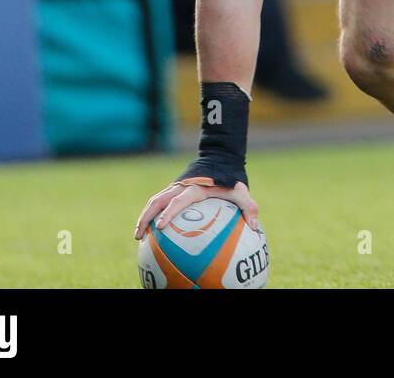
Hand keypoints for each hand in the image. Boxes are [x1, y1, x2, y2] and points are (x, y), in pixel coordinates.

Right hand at [134, 179, 259, 240]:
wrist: (220, 157)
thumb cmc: (230, 177)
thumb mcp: (241, 191)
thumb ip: (249, 207)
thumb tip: (256, 228)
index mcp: (196, 188)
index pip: (179, 201)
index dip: (169, 213)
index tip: (161, 226)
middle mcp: (181, 186)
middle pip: (158, 200)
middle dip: (146, 217)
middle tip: (139, 235)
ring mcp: (175, 186)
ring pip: (154, 200)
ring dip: (144, 216)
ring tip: (138, 235)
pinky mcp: (174, 189)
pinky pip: (158, 201)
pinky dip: (150, 213)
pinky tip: (148, 229)